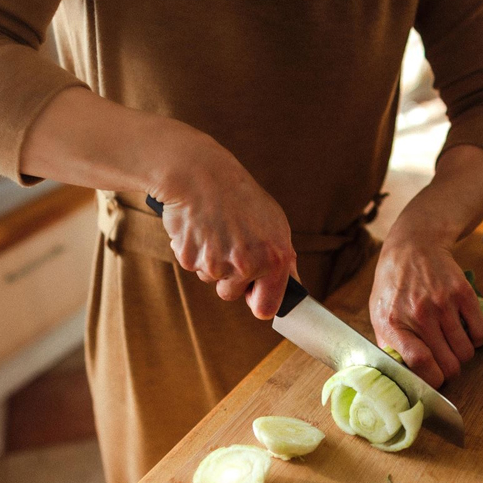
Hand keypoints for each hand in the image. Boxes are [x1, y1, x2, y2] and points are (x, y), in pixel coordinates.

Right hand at [151, 129, 296, 319]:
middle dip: (229, 279)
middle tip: (229, 245)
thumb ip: (283, 258)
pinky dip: (193, 250)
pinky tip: (199, 227)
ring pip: (211, 279)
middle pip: (231, 295)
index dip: (257, 302)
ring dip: (211, 261)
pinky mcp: (190, 259)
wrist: (200, 173)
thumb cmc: (239, 196)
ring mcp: (217, 264)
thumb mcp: (274, 223)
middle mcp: (247, 265)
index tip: (253, 295)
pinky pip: (192, 266)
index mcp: (275, 258)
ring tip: (215, 230)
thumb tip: (292, 285)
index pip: (266, 308)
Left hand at [369, 225, 482, 387]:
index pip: (420, 363)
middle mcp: (419, 314)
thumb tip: (401, 376)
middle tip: (445, 364)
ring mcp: (443, 303)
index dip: (432, 380)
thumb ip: (388, 344)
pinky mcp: (463, 293)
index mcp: (394, 323)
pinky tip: (464, 332)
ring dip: (462, 356)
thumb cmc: (393, 285)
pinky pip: (480, 333)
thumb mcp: (378, 314)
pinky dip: (476, 339)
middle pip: (448, 364)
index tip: (434, 381)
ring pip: (466, 352)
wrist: (412, 248)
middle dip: (449, 371)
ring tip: (452, 346)